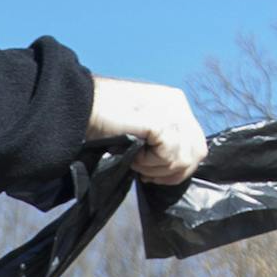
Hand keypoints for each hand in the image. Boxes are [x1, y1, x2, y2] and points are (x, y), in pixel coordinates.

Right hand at [87, 76, 206, 183]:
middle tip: (146, 173)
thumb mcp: (141, 127)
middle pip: (196, 154)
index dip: (178, 167)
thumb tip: (178, 164)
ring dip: (157, 168)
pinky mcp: (161, 120)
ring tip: (136, 160)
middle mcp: (178, 104)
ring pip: (183, 158)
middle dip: (172, 172)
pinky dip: (149, 163)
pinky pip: (169, 156)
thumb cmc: (104, 119)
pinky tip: (133, 156)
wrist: (80, 106)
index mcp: (176, 103)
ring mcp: (172, 111)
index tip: (153, 173)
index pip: (195, 145)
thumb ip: (163, 140)